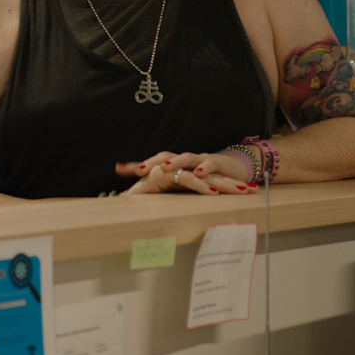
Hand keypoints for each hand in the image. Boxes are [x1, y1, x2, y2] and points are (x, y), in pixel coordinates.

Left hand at [115, 151, 257, 194]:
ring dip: (176, 162)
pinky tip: (198, 173)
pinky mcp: (219, 165)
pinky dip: (205, 168)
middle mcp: (186, 160)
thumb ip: (155, 189)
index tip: (121, 170)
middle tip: (139, 170)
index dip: (139, 165)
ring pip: (187, 158)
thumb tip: (128, 196)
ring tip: (164, 168)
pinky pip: (211, 164)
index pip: (154, 162)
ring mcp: (202, 160)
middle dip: (153, 162)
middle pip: (167, 157)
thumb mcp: (181, 185)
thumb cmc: (204, 178)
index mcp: (177, 164)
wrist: (233, 169)